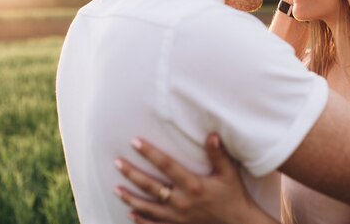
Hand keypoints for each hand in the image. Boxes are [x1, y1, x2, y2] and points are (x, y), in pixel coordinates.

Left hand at [114, 134, 271, 223]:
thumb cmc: (234, 196)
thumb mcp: (229, 173)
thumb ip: (218, 154)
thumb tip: (212, 134)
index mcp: (193, 185)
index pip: (166, 165)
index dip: (149, 153)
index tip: (135, 142)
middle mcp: (182, 201)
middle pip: (150, 186)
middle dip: (132, 174)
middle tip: (117, 163)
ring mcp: (177, 217)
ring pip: (147, 207)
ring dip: (130, 198)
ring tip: (116, 189)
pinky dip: (140, 220)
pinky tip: (130, 214)